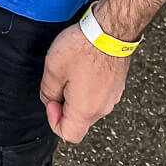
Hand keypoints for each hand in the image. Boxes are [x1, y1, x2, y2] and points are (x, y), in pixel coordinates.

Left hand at [39, 20, 129, 143]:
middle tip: (58, 80)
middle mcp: (103, 108)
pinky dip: (87, 85)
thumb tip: (50, 101)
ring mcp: (113, 96)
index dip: (53, 120)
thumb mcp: (53, 69)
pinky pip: (98, 93)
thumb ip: (48, 91)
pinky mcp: (117, 84)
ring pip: (88, 105)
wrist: (111, 31)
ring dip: (75, 94)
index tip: (51, 100)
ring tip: (70, 69)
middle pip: (79, 120)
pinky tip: (82, 65)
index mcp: (86, 110)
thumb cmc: (83, 48)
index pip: (69, 134)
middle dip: (63, 104)